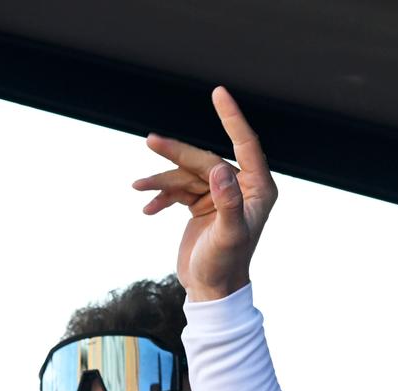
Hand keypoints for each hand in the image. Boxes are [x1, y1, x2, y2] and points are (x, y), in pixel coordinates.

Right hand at [134, 86, 277, 300]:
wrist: (211, 292)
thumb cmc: (225, 266)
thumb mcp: (228, 236)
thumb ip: (228, 203)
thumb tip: (219, 170)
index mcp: (258, 189)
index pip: (246, 144)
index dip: (231, 117)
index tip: (218, 92)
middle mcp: (242, 188)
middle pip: (205, 159)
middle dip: (177, 153)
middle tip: (149, 142)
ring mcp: (220, 195)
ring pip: (187, 174)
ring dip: (162, 180)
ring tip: (138, 187)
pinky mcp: (202, 205)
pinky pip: (178, 191)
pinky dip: (162, 197)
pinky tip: (147, 209)